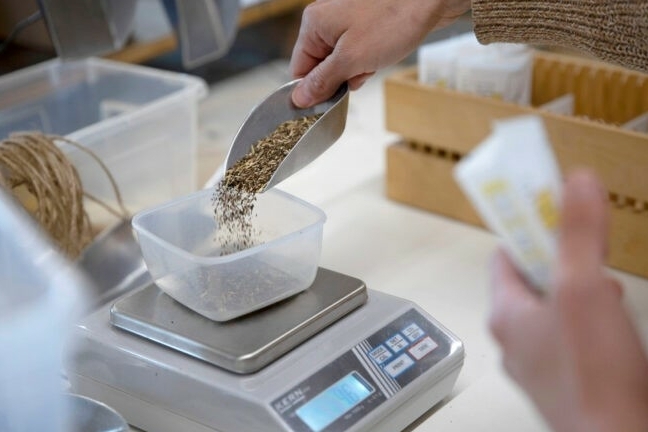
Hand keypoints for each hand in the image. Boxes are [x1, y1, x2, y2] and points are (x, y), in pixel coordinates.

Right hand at [289, 0, 470, 106]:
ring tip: (373, 62)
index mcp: (314, 24)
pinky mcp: (365, 25)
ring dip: (356, 71)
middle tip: (358, 74)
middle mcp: (326, 20)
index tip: (328, 101)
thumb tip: (299, 99)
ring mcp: (346, 21)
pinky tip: (380, 58)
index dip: (313, 89)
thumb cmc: (392, 21)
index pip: (299, 69)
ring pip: (341, 62)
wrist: (430, 0)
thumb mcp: (351, 59)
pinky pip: (358, 53)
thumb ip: (322, 81)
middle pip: (320, 66)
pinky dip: (368, 62)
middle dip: (339, 78)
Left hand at [490, 170, 647, 431]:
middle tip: (591, 254)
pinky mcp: (563, 381)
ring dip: (580, 292)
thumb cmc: (593, 374)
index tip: (552, 213)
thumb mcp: (584, 288)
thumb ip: (577, 234)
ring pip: (552, 310)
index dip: (527, 230)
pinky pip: (569, 338)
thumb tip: (576, 180)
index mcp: (505, 314)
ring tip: (607, 292)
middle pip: (531, 282)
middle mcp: (513, 339)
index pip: (504, 256)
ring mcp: (537, 363)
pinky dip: (589, 323)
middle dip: (563, 262)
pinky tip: (615, 329)